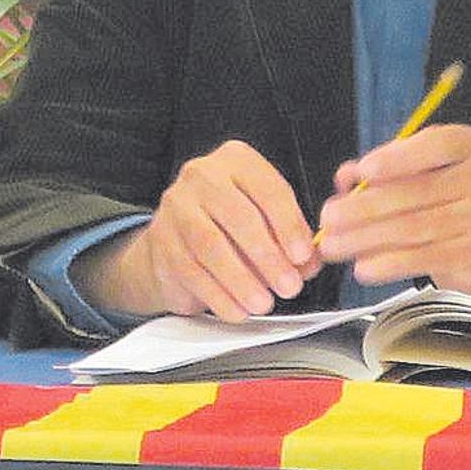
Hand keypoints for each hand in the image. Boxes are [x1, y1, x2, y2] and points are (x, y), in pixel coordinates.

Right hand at [77, 140, 319, 321]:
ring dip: (243, 281)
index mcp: (236, 161)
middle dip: (269, 258)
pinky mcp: (162, 241)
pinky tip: (238, 309)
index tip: (303, 256)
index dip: (289, 225)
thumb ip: (292, 238)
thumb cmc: (229, 223)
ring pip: (212, 247)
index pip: (268, 189)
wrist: (175, 235)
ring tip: (264, 302)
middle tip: (289, 286)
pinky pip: (192, 272)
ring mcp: (177, 207)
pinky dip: (219, 296)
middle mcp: (202, 176)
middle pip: (240, 217)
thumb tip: (309, 263)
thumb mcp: (266, 219)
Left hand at [315, 124, 470, 308]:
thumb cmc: (447, 197)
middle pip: (415, 192)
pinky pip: (420, 259)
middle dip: (363, 207)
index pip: (436, 146)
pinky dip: (386, 264)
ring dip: (364, 239)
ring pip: (411, 228)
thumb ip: (386, 166)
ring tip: (331, 246)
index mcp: (469, 146)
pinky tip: (362, 266)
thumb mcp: (424, 169)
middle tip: (328, 217)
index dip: (398, 159)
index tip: (364, 170)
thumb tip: (346, 177)